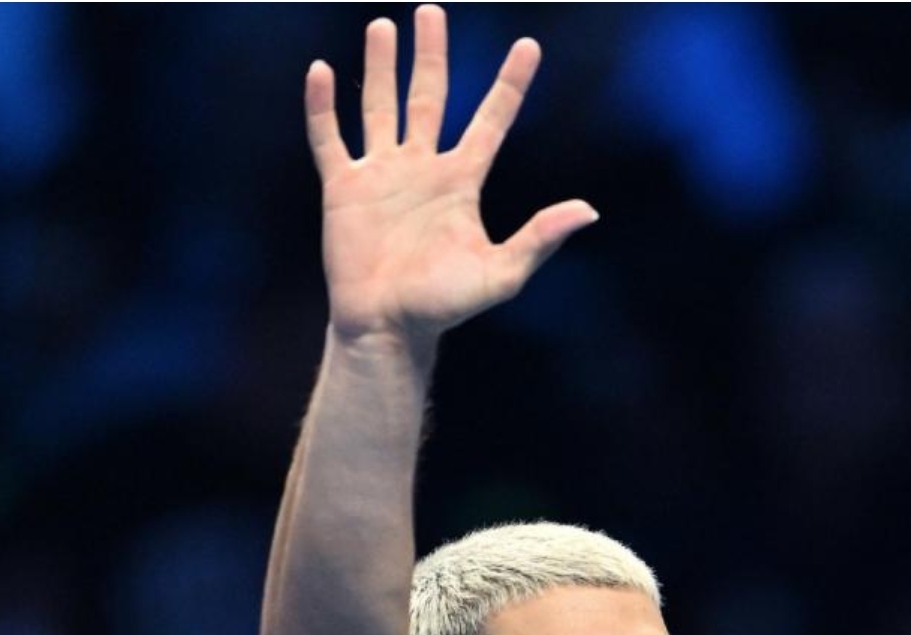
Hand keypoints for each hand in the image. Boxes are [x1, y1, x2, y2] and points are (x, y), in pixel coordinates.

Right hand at [306, 5, 595, 344]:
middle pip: (429, 97)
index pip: (491, 121)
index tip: (530, 46)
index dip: (510, 85)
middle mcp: (422, 168)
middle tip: (432, 11)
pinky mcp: (343, 188)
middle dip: (431, 55)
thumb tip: (589, 211)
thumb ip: (540, 238)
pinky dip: (323, 107)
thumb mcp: (502, 273)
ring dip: (381, 67)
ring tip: (385, 25)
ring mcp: (381, 174)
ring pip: (380, 106)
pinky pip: (330, 139)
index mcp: (462, 182)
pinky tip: (322, 71)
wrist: (389, 327)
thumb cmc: (445, 305)